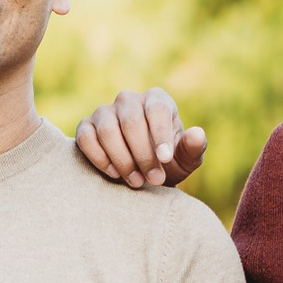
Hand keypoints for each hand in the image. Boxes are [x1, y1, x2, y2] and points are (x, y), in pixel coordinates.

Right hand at [73, 88, 205, 190]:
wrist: (139, 173)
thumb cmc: (166, 163)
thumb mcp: (184, 160)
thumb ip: (193, 148)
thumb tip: (197, 134)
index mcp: (156, 100)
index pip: (157, 110)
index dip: (160, 134)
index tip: (165, 160)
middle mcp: (129, 100)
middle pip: (132, 122)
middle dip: (143, 155)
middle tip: (155, 180)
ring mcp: (104, 112)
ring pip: (108, 131)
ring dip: (123, 160)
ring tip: (137, 182)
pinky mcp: (86, 127)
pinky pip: (86, 139)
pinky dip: (100, 158)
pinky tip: (114, 174)